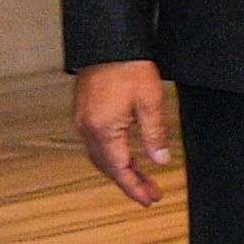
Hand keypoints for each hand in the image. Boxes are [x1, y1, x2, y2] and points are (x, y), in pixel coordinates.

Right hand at [70, 59, 176, 206]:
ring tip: (143, 180)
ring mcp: (82, 122)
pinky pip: (97, 144)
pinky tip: (127, 158)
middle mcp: (87, 129)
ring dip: (121, 170)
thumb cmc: (129, 68)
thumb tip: (161, 161)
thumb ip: (155, 134)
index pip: (120, 169)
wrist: (107, 43)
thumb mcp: (150, 101)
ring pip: (100, 157)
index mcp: (103, 129)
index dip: (135, 187)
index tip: (150, 200)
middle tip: (151, 194)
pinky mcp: (84, 114)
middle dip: (130, 183)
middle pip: (108, 166)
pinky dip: (112, 156)